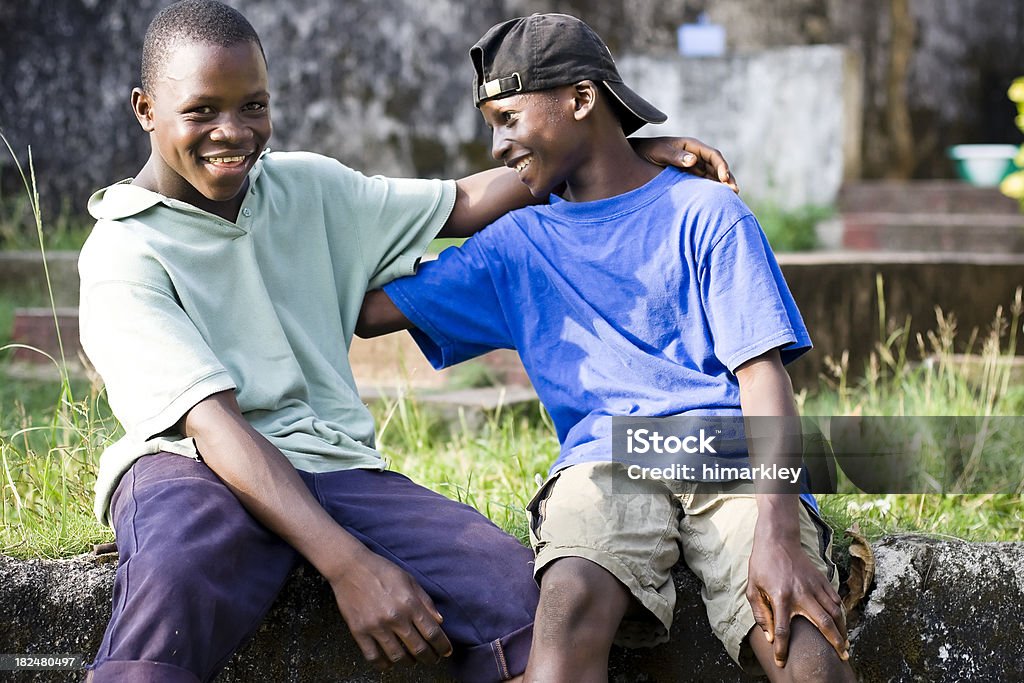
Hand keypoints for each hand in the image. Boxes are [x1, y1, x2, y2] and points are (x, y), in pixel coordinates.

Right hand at [327, 548, 452, 670]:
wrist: (350, 567)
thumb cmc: (381, 570)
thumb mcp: (409, 579)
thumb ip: (425, 601)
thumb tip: (439, 621)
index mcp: (409, 603)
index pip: (432, 632)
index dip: (442, 646)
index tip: (446, 651)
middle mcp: (395, 617)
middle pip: (418, 648)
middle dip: (429, 657)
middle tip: (432, 659)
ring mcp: (376, 626)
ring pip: (397, 656)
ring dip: (409, 662)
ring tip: (412, 660)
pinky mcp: (359, 631)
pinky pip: (373, 656)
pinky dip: (384, 664)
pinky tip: (389, 662)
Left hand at [630, 136, 738, 192]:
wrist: (634, 157)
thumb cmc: (646, 151)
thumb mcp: (659, 152)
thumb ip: (675, 156)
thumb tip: (693, 160)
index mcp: (691, 146)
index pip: (713, 156)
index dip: (721, 166)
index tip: (724, 178)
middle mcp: (695, 156)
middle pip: (717, 168)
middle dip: (727, 179)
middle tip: (734, 192)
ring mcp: (693, 168)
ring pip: (712, 178)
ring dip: (722, 187)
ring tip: (731, 199)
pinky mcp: (688, 179)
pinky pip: (703, 185)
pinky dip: (711, 193)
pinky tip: (716, 204)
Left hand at [746, 524, 848, 667]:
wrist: (777, 539)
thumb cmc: (762, 565)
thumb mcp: (752, 588)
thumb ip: (760, 613)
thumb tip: (770, 636)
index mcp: (781, 597)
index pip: (783, 630)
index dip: (782, 649)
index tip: (782, 661)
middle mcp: (801, 593)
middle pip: (824, 623)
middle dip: (835, 643)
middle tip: (842, 657)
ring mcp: (814, 586)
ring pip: (835, 612)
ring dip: (842, 630)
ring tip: (845, 644)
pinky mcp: (822, 579)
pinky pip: (835, 599)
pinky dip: (841, 613)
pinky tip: (841, 623)